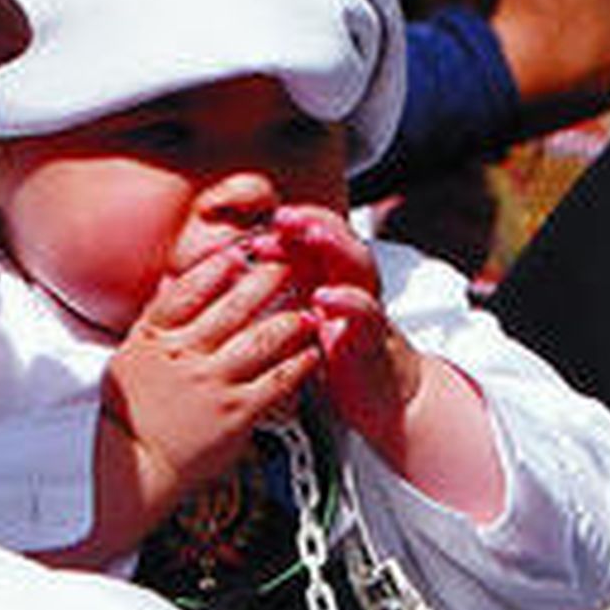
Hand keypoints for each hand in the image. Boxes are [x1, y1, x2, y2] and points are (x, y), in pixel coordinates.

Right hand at [102, 232, 319, 499]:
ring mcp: (213, 383)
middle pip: (234, 306)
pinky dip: (299, 363)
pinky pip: (278, 380)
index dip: (219, 266)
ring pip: (263, 339)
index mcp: (156, 337)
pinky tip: (311, 352)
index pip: (190, 288)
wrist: (136, 462)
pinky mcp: (238, 412)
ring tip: (307, 309)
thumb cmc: (134, 411)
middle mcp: (185, 354)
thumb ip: (159, 319)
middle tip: (290, 264)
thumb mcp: (132, 353)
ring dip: (291, 319)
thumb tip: (183, 284)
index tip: (240, 253)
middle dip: (268, 279)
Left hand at [252, 206, 422, 449]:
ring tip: (311, 234)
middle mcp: (349, 285)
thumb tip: (228, 279)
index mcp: (328, 278)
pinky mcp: (373, 336)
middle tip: (282, 216)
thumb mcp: (299, 319)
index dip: (286, 231)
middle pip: (336, 239)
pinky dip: (348, 300)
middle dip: (311, 222)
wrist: (380, 394)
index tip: (253, 233)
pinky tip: (325, 296)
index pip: (310, 241)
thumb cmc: (334, 356)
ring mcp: (363, 307)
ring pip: (357, 264)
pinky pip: (366, 312)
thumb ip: (277, 296)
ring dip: (334, 245)